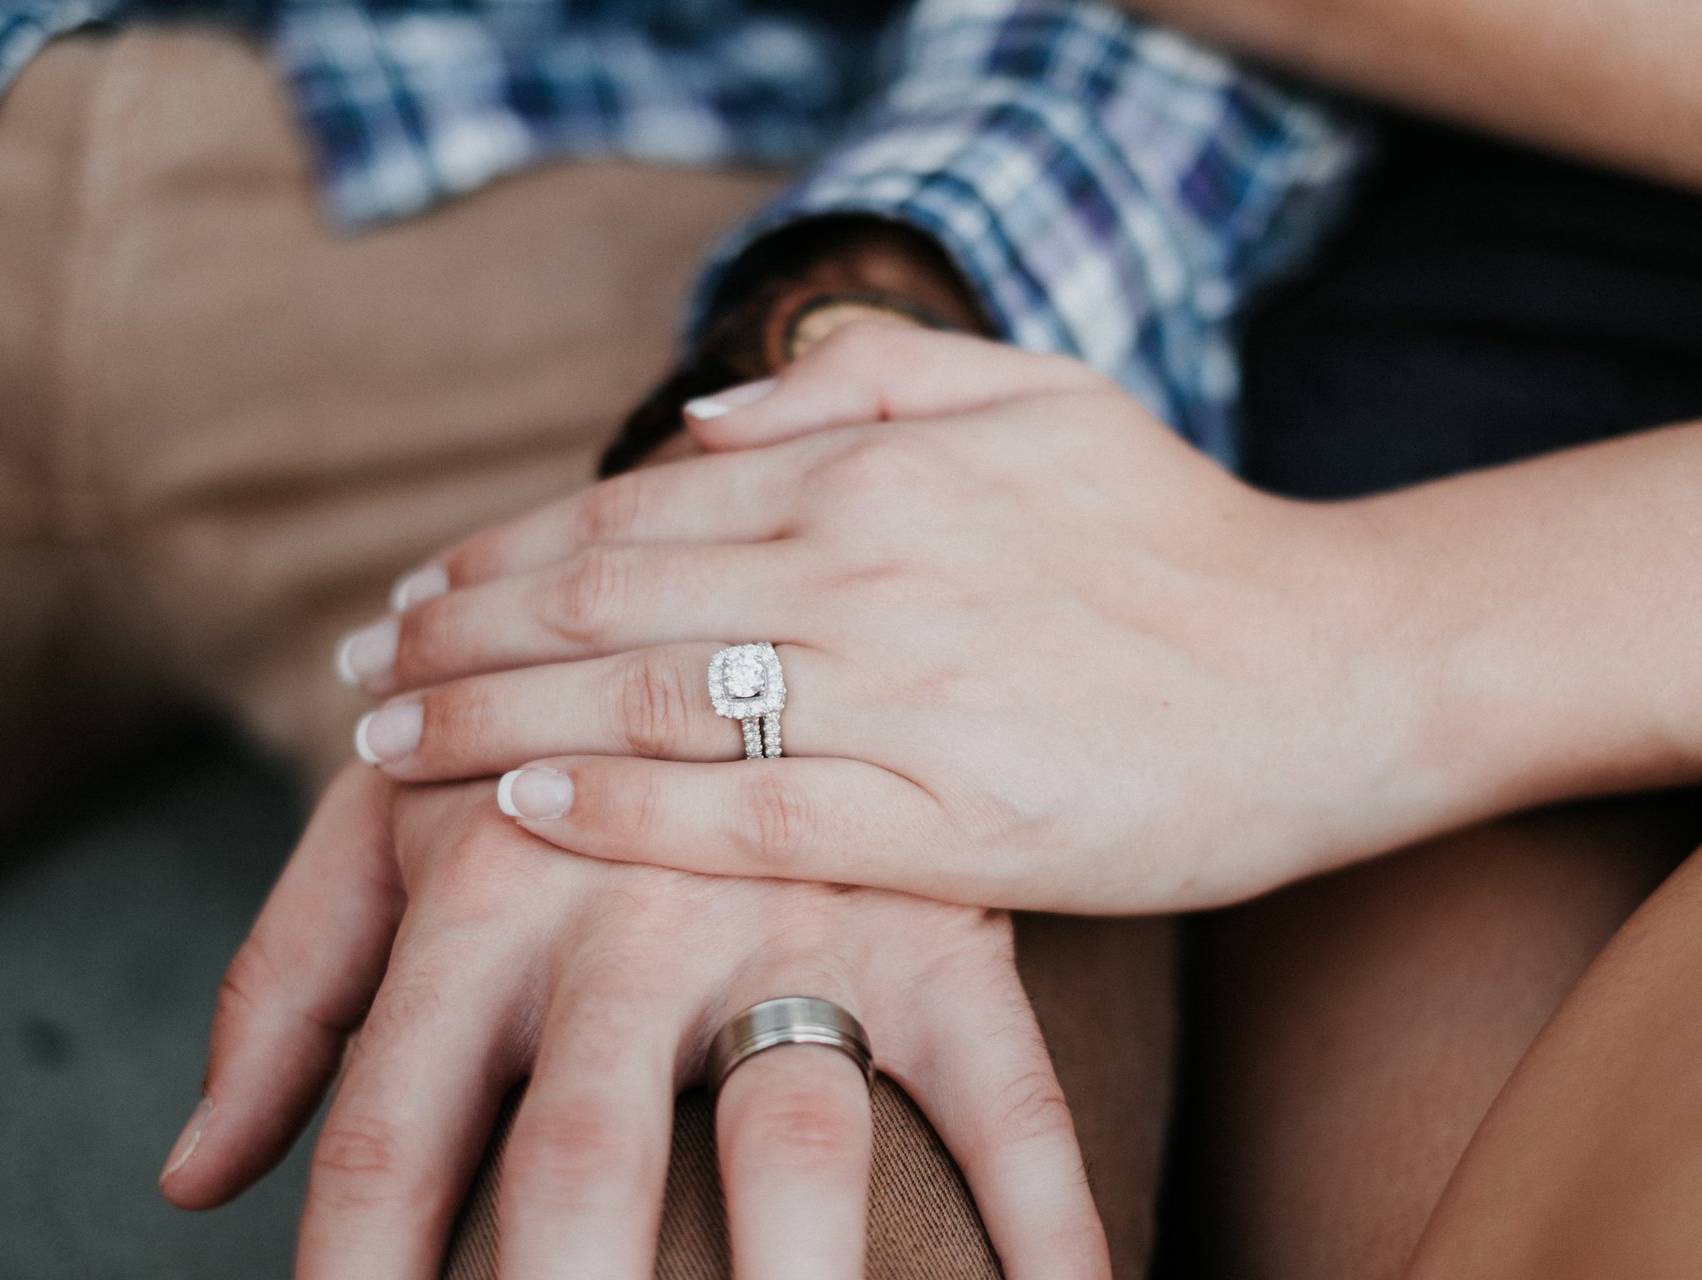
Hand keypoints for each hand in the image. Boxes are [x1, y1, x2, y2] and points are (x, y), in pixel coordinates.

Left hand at [158, 765, 1106, 1277]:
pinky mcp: (935, 923)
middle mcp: (635, 908)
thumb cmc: (540, 731)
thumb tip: (197, 1178)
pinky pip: (1005, 1094)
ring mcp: (800, 914)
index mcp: (481, 885)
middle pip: (582, 1161)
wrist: (756, 568)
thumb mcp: (394, 824)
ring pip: (795, 1138)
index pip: (386, 1126)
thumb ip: (291, 979)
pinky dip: (1046, 1214)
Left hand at [338, 324, 1436, 912]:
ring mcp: (911, 693)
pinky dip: (627, 813)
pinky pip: (754, 814)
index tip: (410, 596)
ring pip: (650, 700)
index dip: (497, 558)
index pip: (630, 513)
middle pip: (606, 602)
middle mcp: (873, 568)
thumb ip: (872, 383)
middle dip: (457, 639)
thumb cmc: (1187, 537)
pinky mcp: (959, 818)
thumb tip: (701, 416)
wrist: (1346, 665)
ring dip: (494, 721)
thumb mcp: (1045, 396)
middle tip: (355, 676)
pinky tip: (529, 814)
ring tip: (388, 749)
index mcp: (881, 470)